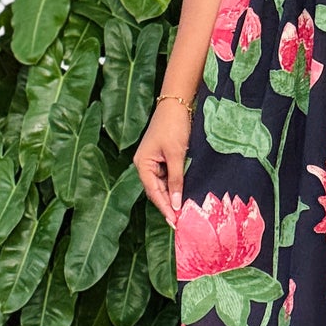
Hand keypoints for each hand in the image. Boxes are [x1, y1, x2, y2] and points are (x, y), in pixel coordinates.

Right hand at [133, 99, 192, 222]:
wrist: (176, 103)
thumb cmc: (174, 126)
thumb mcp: (176, 154)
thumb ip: (176, 179)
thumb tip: (176, 202)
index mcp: (142, 164)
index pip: (153, 192)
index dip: (164, 208)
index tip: (174, 222)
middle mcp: (145, 164)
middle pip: (156, 190)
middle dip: (167, 205)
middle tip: (180, 222)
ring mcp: (153, 160)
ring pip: (162, 184)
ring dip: (171, 196)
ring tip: (183, 212)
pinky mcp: (163, 157)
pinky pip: (167, 176)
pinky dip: (175, 185)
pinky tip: (183, 194)